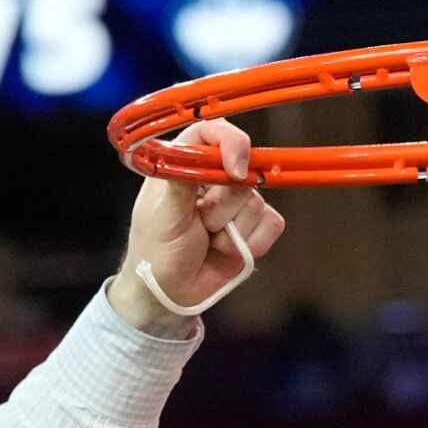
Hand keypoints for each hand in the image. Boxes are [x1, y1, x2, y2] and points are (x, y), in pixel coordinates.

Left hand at [107, 118, 285, 336]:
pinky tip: (226, 251)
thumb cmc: (155, 251)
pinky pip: (272, 224)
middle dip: (224, 206)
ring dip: (233, 231)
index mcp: (183, 164)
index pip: (211, 133)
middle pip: (243, 171)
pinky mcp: (253, 226)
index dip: (231, 143)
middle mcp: (212, 177)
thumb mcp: (163, 215)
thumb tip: (206, 153)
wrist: (169, 295)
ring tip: (208, 241)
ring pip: (258, 203)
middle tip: (200, 224)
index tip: (235, 169)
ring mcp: (235, 202)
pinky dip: (252, 243)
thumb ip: (183, 181)